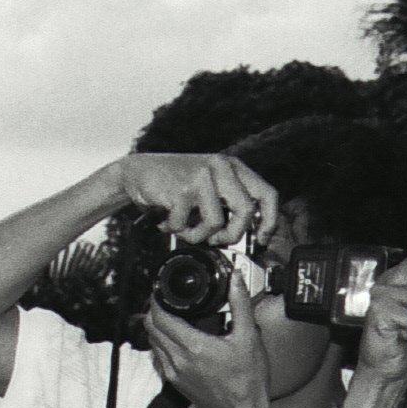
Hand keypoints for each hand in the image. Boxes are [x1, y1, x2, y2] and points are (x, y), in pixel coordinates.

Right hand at [118, 152, 281, 246]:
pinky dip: (173, 229)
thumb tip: (247, 232)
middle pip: (246, 211)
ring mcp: (202, 177)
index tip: (261, 238)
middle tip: (216, 240)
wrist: (137, 171)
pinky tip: (165, 221)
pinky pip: (185, 225)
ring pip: (215, 223)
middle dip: (232, 234)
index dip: (269, 220)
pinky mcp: (182, 190)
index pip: (266, 194)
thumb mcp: (208, 185)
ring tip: (182, 228)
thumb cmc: (173, 183)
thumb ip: (227, 200)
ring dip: (196, 235)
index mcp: (232, 166)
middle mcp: (221, 167)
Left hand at [142, 294, 275, 407]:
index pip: (160, 317)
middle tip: (163, 299)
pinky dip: (161, 343)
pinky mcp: (175, 383)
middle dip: (153, 310)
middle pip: (151, 328)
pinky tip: (174, 338)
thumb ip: (240, 304)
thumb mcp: (249, 337)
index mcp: (193, 346)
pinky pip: (159, 357)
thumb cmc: (248, 379)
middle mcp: (178, 360)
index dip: (156, 300)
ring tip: (168, 315)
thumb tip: (235, 279)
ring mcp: (174, 373)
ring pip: (153, 343)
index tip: (160, 291)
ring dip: (155, 327)